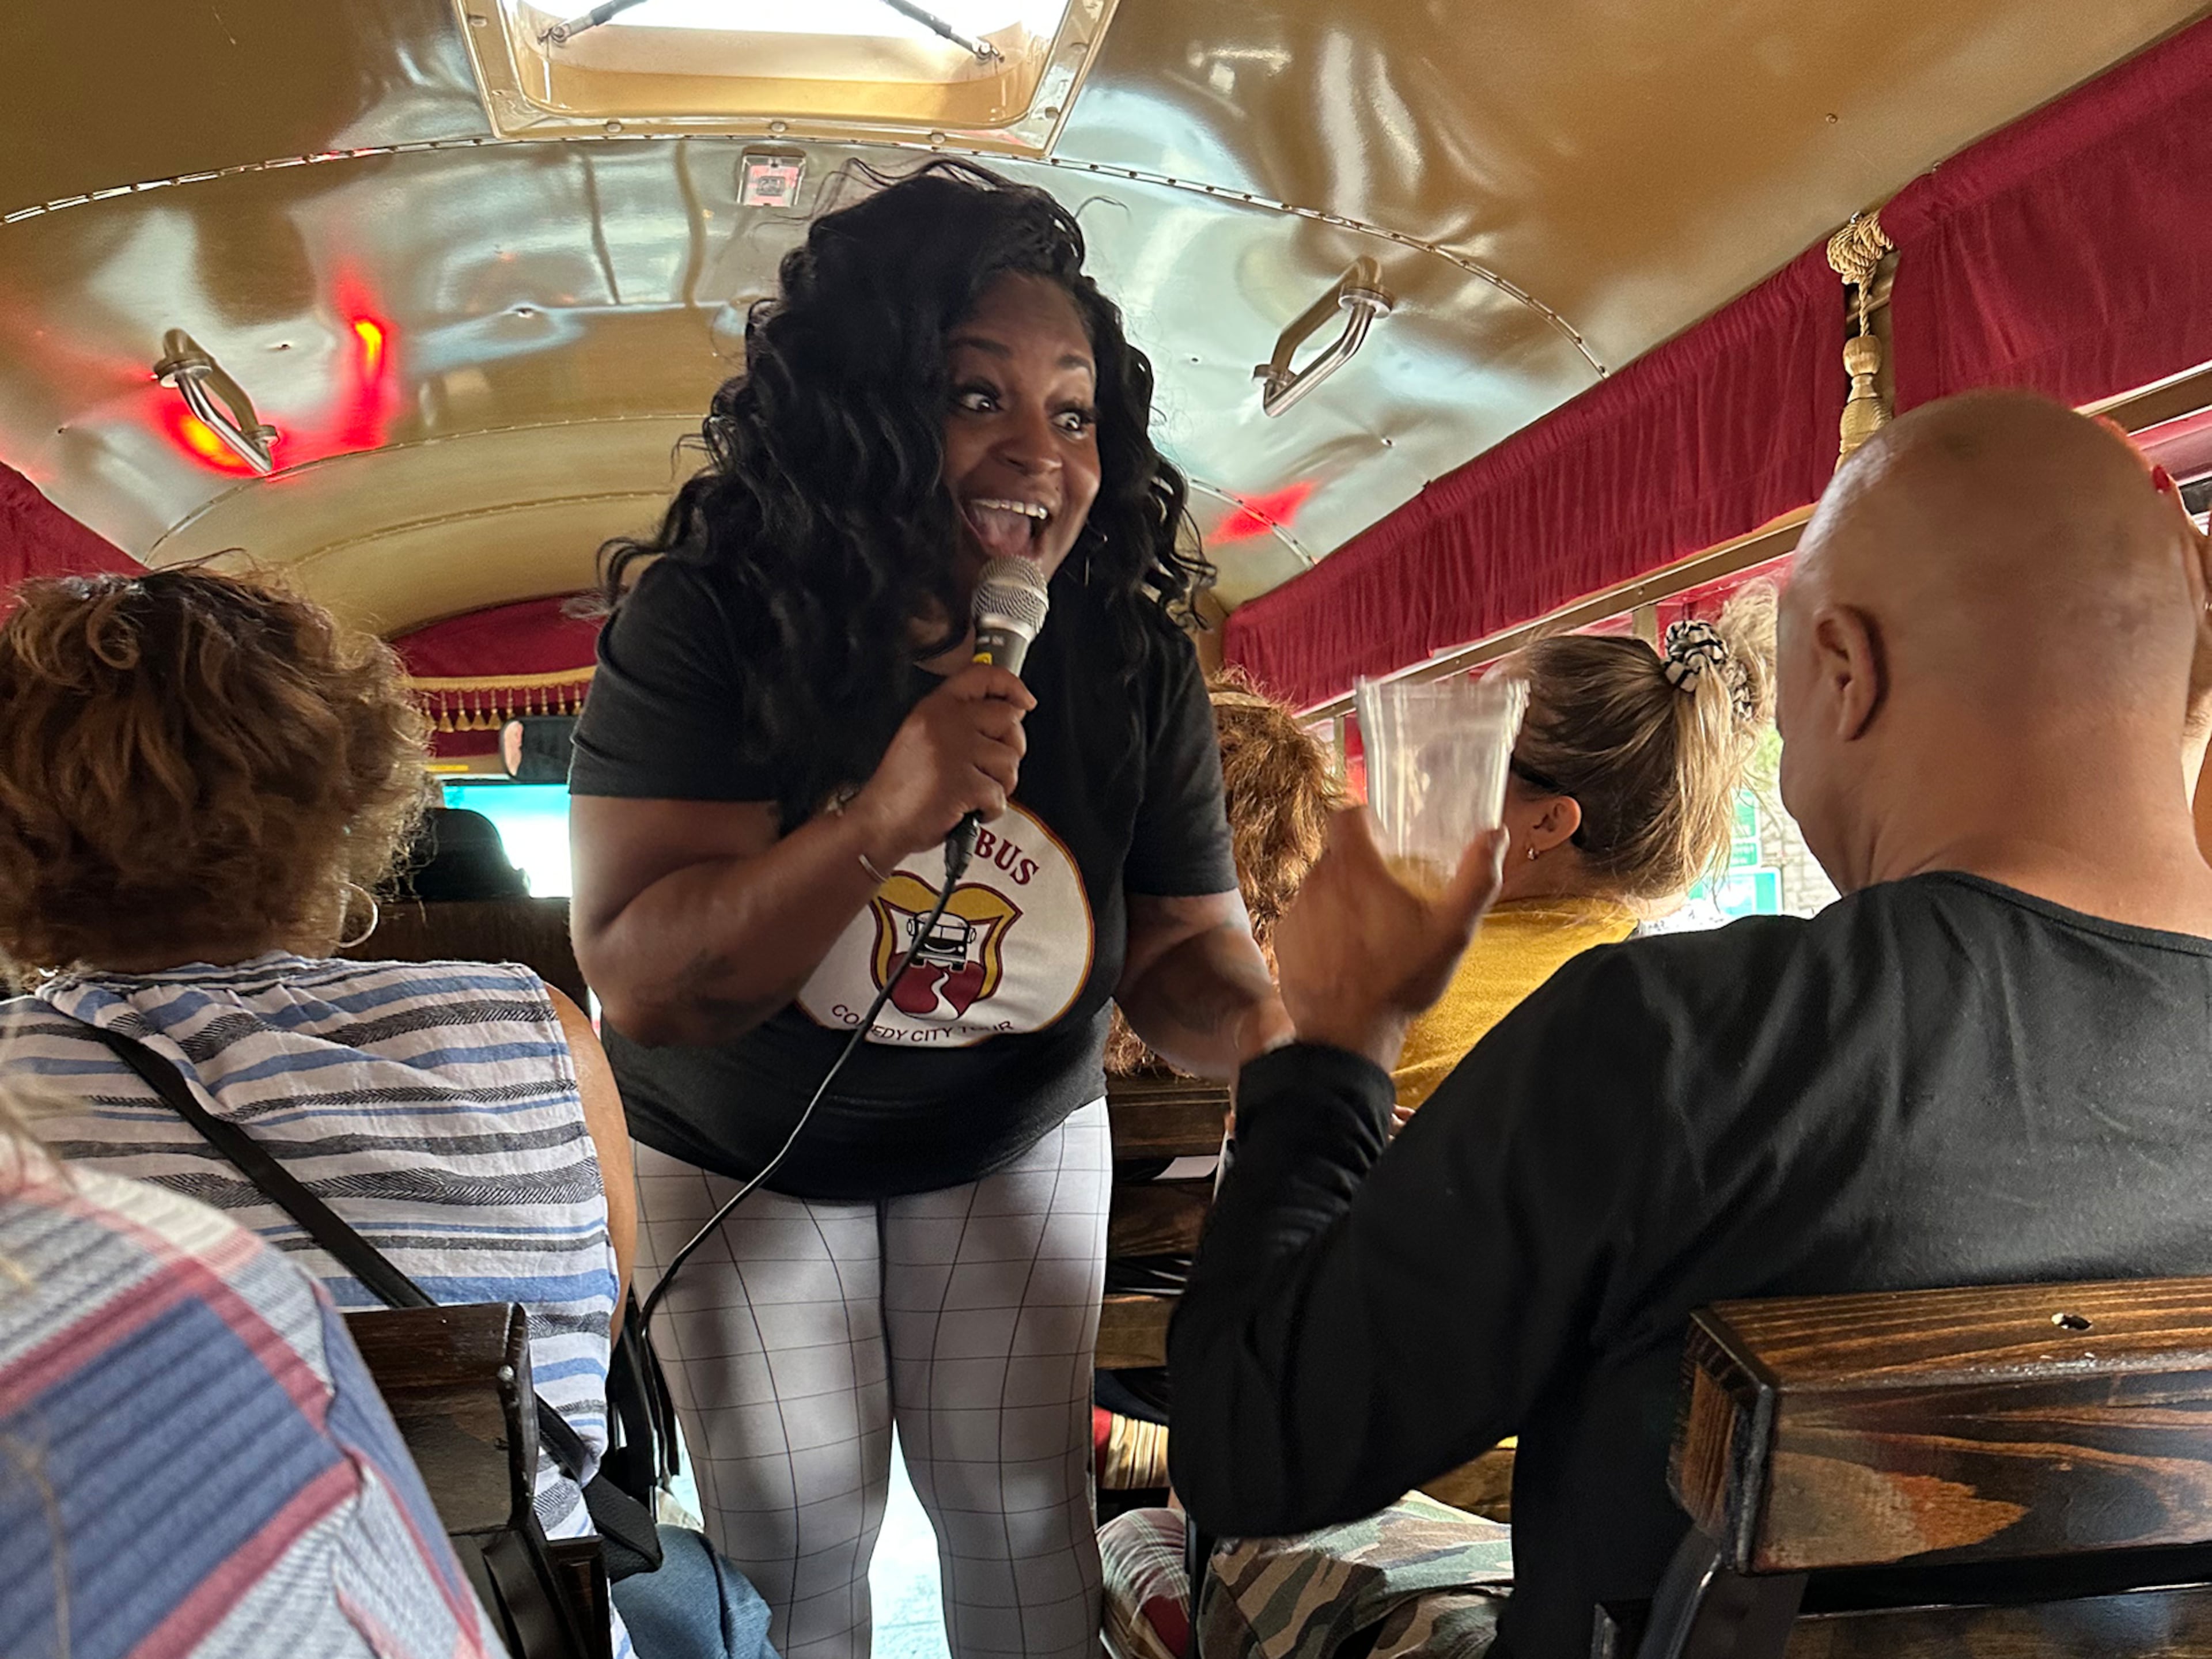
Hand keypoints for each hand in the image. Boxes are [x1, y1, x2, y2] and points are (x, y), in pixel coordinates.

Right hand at [850, 664, 1034, 859]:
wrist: (880, 822)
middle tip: (988, 767)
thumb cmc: (903, 787)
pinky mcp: (963, 783)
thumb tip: (1010, 714)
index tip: (1024, 701)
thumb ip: (960, 720)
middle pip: (1009, 720)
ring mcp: (954, 752)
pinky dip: (988, 810)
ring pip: (1009, 761)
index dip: (1012, 685)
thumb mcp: (923, 736)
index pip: (982, 675)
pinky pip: (999, 795)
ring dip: (998, 784)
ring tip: (970, 792)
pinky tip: (966, 809)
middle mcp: (945, 723)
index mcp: (934, 707)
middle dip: (1009, 748)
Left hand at [1271, 809, 1506, 1071]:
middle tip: (1387, 891)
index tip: (1382, 833)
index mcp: (1354, 869)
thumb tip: (1496, 836)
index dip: (1364, 817)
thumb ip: (1477, 879)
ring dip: (1340, 898)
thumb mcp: (1452, 931)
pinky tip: (1346, 953)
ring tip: (1369, 929)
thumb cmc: (1400, 982)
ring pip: (1319, 887)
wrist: (1348, 1034)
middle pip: (1336, 855)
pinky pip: (1304, 920)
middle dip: (1360, 866)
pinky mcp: (1284, 941)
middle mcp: (1316, 882)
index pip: (1345, 815)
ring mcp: (1296, 912)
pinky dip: (1322, 928)